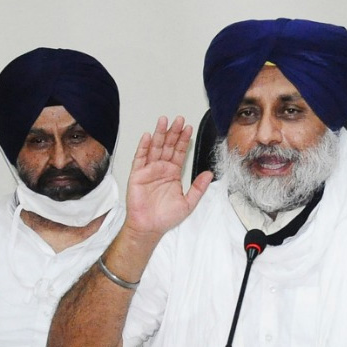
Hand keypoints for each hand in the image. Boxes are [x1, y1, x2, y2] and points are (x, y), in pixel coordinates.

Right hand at [124, 115, 212, 242]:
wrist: (149, 226)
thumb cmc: (165, 217)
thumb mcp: (188, 203)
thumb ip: (198, 188)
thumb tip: (209, 174)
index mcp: (173, 174)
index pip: (179, 152)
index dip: (183, 140)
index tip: (188, 128)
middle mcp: (161, 169)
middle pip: (167, 146)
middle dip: (173, 133)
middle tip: (178, 120)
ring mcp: (148, 170)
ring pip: (155, 148)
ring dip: (159, 134)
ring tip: (164, 121)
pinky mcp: (137, 174)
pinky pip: (140, 158)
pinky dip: (143, 147)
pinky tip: (148, 136)